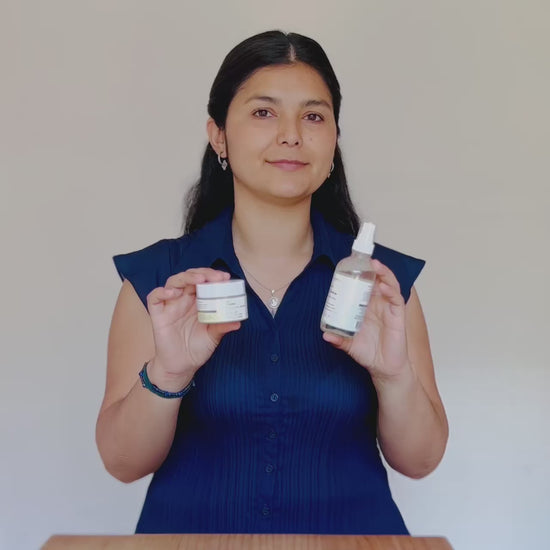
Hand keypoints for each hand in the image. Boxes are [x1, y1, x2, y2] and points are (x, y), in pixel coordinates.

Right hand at [146, 268, 240, 381]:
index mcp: (198, 301)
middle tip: (216, 277)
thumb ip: (222, 327)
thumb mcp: (213, 337)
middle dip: (203, 273)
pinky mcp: (158, 314)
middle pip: (189, 277)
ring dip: (186, 278)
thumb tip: (238, 322)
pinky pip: (154, 298)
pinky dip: (161, 292)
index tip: (225, 277)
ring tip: (199, 280)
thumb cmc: (196, 348)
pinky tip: (172, 293)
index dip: (213, 276)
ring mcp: (170, 305)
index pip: (204, 281)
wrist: (181, 366)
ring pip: (173, 282)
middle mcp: (184, 299)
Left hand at [322, 259, 409, 380]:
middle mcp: (378, 304)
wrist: (384, 368)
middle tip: (362, 259)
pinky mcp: (398, 316)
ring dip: (383, 273)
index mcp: (366, 306)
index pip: (363, 285)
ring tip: (375, 265)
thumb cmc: (368, 352)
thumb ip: (339, 339)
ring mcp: (389, 308)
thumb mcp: (349, 344)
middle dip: (370, 269)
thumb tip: (325, 334)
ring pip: (389, 285)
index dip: (358, 274)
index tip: (349, 265)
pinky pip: (396, 299)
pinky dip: (391, 290)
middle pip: (376, 280)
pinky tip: (384, 287)